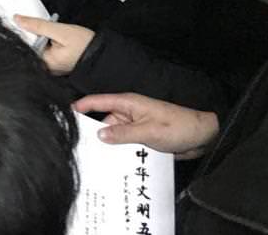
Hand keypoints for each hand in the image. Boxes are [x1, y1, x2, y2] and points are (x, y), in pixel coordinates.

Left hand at [15, 16, 93, 74]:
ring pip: (38, 48)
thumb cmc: (85, 44)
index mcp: (45, 63)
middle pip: (31, 47)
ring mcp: (52, 67)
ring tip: (52, 33)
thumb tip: (18, 19)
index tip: (24, 21)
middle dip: (33, 35)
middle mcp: (47, 68)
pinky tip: (54, 37)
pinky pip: (46, 51)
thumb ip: (38, 25)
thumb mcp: (61, 30)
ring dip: (40, 37)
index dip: (24, 32)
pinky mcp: (57, 63)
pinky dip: (47, 42)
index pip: (25, 46)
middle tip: (45, 28)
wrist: (103, 54)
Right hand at [73, 92, 219, 159]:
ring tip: (94, 163)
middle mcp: (128, 114)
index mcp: (127, 104)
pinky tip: (114, 166)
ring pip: (114, 138)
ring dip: (109, 149)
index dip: (80, 106)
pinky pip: (125, 146)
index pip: (98, 102)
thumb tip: (98, 136)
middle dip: (94, 136)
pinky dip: (121, 154)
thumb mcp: (149, 131)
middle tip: (78, 151)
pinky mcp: (142, 140)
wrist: (204, 136)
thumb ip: (123, 134)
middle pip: (103, 124)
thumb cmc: (177, 127)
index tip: (63, 113)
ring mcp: (135, 127)